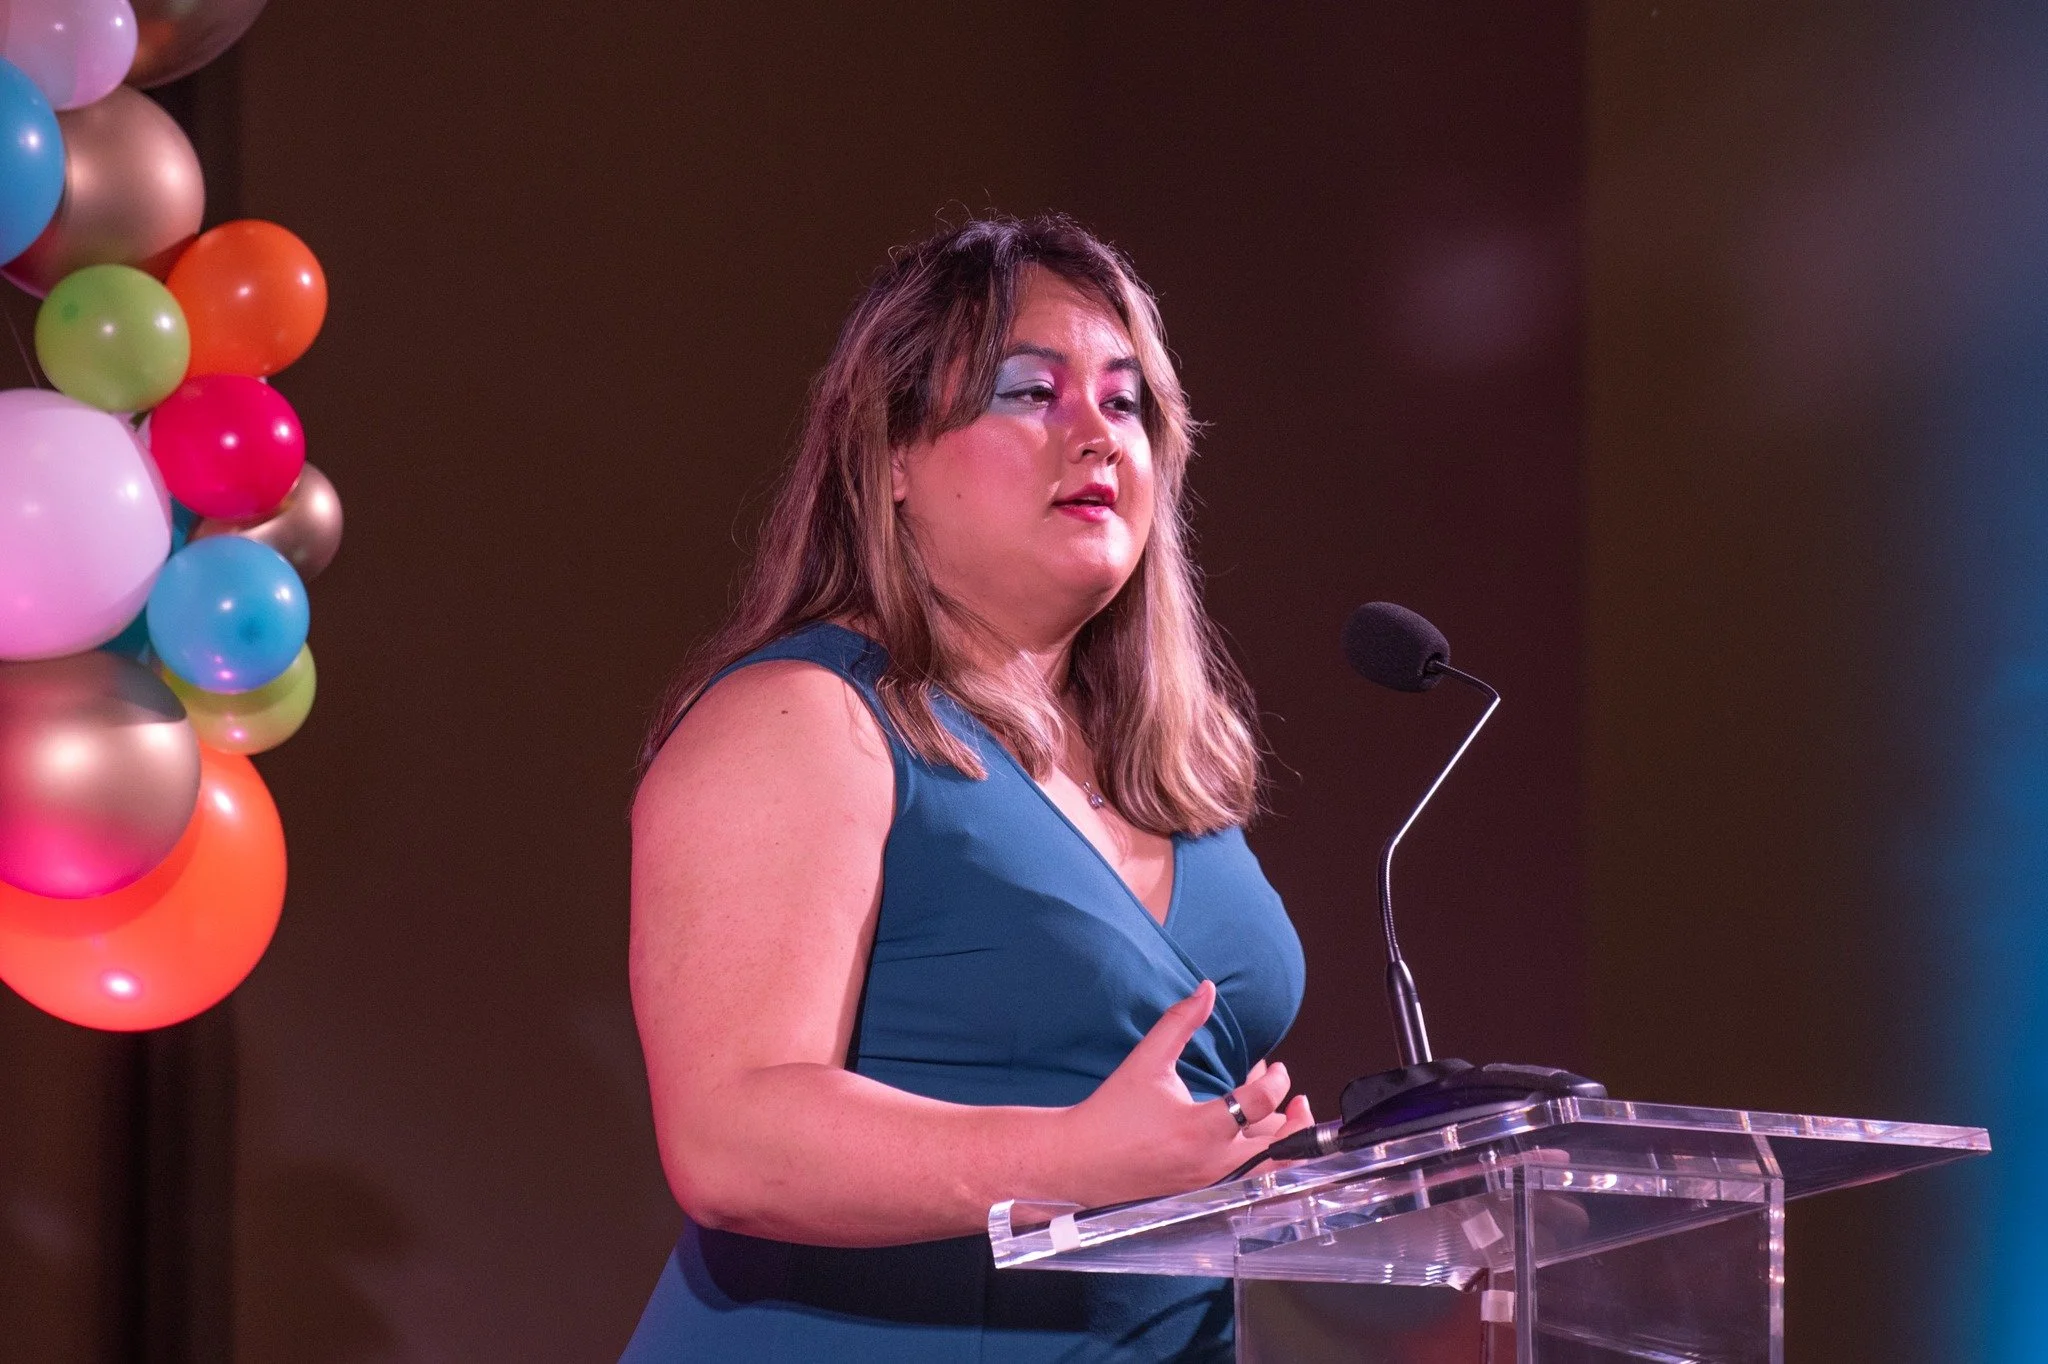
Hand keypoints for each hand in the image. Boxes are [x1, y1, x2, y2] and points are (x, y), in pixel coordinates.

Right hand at [1057, 981, 1316, 1207]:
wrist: (1079, 1160)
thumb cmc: (1112, 1113)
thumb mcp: (1147, 1061)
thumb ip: (1180, 1022)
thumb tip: (1207, 989)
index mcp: (1200, 1128)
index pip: (1261, 1102)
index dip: (1277, 1080)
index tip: (1274, 1068)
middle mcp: (1212, 1163)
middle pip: (1280, 1147)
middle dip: (1297, 1120)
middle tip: (1296, 1097)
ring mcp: (1211, 1186)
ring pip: (1269, 1170)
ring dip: (1284, 1143)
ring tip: (1286, 1118)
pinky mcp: (1205, 1197)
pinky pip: (1249, 1180)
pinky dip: (1263, 1160)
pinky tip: (1258, 1140)